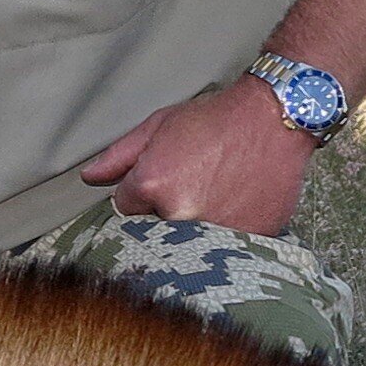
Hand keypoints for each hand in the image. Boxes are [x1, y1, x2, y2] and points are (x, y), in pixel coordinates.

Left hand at [79, 75, 314, 232]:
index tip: (166, 178)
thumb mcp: (160, 126)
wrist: (274, 117)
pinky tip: (237, 201)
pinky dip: (228, 231)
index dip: (144, 193)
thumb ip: (120, 156)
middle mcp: (181, 213)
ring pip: (190, 244)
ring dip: (197, 225)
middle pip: (156, 231)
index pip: (126, 209)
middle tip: (194, 184)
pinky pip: (226, 247)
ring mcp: (217, 231)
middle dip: (167, 213)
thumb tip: (90, 178)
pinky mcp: (248, 239)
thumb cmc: (218, 119)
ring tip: (217, 191)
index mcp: (153, 185)